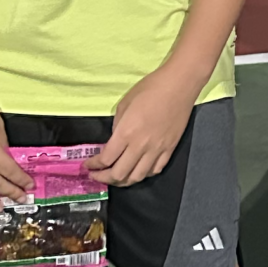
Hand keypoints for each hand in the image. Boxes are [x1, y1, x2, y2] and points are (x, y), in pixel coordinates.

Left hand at [96, 66, 202, 184]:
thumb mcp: (124, 104)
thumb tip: (115, 140)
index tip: (88, 165)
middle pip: (119, 174)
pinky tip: (137, 170)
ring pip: (137, 177)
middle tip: (97, 174)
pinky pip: (155, 170)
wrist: (179, 85)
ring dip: (123, 181)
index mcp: (126, 132)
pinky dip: (143, 174)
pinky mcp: (170, 149)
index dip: (94, 165)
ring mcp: (157, 149)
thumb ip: (117, 126)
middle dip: (104, 178)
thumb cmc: (150, 89)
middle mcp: (141, 146)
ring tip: (116, 177)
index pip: (106, 159)